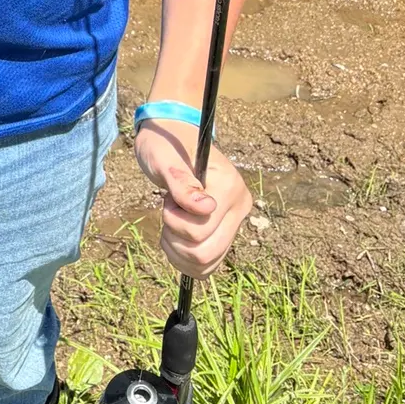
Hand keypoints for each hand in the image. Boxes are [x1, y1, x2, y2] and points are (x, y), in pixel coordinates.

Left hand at [133, 118, 251, 278]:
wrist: (172, 138)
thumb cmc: (166, 146)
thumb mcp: (165, 160)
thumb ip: (182, 184)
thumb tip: (206, 208)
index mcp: (229, 186)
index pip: (200, 230)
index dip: (174, 220)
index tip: (169, 196)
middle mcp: (239, 207)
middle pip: (205, 252)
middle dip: (175, 239)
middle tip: (168, 210)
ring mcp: (235, 222)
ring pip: (206, 263)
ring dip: (178, 251)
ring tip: (171, 222)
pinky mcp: (226, 233)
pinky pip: (208, 265)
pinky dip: (185, 260)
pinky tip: (174, 239)